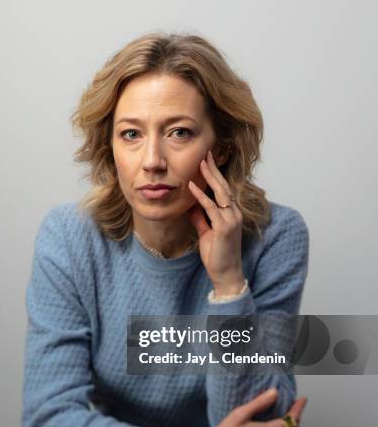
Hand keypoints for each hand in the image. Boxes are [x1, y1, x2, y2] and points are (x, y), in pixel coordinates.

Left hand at [187, 150, 244, 294]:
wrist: (226, 273)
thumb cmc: (217, 255)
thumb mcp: (206, 233)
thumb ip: (201, 218)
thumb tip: (192, 206)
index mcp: (232, 214)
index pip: (224, 190)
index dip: (216, 175)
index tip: (208, 161)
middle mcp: (234, 214)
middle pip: (224, 186)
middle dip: (214, 169)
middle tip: (206, 153)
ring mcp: (231, 220)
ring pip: (220, 193)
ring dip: (210, 177)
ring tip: (201, 163)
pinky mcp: (224, 228)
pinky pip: (211, 208)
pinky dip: (201, 196)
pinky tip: (192, 186)